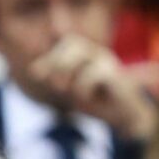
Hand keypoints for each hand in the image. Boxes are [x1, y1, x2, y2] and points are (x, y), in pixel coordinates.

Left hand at [30, 35, 156, 139]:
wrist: (125, 115)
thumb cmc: (97, 100)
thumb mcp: (72, 88)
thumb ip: (56, 77)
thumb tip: (33, 70)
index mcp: (88, 55)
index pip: (67, 43)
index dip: (49, 57)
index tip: (36, 75)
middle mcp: (98, 54)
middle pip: (73, 42)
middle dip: (57, 62)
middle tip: (55, 84)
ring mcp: (108, 63)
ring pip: (82, 53)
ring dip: (67, 72)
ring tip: (66, 90)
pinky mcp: (116, 75)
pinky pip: (95, 73)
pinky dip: (83, 86)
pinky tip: (84, 97)